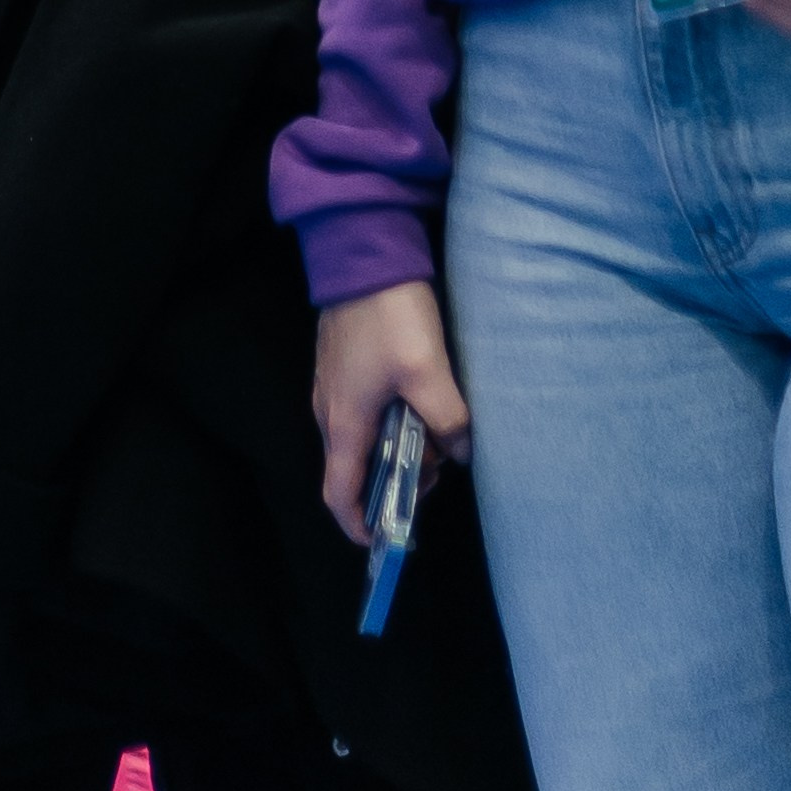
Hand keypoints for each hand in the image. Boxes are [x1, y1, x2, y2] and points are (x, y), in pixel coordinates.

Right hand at [312, 281, 470, 542]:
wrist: (362, 252)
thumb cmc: (390, 316)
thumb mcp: (428, 371)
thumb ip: (447, 419)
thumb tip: (461, 453)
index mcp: (344, 423)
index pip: (339, 494)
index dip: (359, 525)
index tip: (387, 539)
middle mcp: (329, 411)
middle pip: (354, 469)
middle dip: (395, 481)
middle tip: (438, 466)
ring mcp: (332, 385)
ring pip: (361, 438)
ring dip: (397, 447)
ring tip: (436, 428)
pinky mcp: (341, 364)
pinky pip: (362, 411)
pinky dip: (390, 421)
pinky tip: (420, 400)